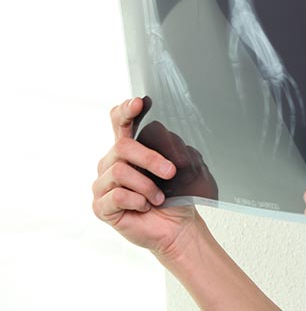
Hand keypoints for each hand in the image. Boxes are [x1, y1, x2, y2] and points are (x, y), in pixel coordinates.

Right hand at [92, 97, 198, 259]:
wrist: (177, 226)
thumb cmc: (177, 195)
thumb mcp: (180, 167)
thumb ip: (170, 148)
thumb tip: (166, 134)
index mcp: (129, 149)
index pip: (119, 122)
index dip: (125, 111)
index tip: (138, 103)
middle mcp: (111, 163)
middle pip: (122, 147)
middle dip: (150, 158)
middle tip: (170, 172)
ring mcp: (103, 185)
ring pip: (120, 172)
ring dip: (147, 186)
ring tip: (159, 197)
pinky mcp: (101, 206)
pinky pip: (116, 196)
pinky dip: (137, 200)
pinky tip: (145, 206)